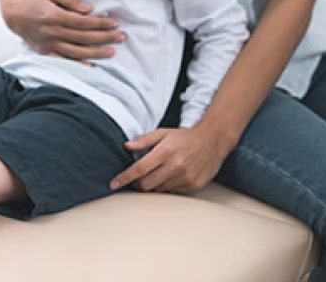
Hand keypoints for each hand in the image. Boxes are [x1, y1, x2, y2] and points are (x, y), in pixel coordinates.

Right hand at [1, 0, 123, 60]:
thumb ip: (69, 0)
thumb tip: (88, 10)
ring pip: (76, 51)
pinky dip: (77, 63)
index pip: (83, 22)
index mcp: (54, 16)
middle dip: (104, 37)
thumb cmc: (32, 0)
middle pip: (83, 37)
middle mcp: (52, 32)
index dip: (100, 24)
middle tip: (121, 37)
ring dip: (96, 52)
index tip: (114, 23)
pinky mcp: (45, 51)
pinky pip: (63, 59)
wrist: (12, 14)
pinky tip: (90, 65)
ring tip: (112, 52)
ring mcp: (48, 44)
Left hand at [109, 126, 231, 193]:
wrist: (213, 141)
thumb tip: (126, 146)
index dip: (124, 178)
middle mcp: (176, 166)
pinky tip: (168, 177)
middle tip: (135, 178)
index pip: (139, 169)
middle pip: (147, 184)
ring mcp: (186, 178)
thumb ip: (143, 140)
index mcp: (165, 152)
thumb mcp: (162, 133)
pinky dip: (165, 187)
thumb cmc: (184, 137)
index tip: (113, 184)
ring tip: (155, 174)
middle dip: (136, 183)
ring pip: (158, 190)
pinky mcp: (193, 186)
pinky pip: (172, 193)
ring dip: (151, 185)